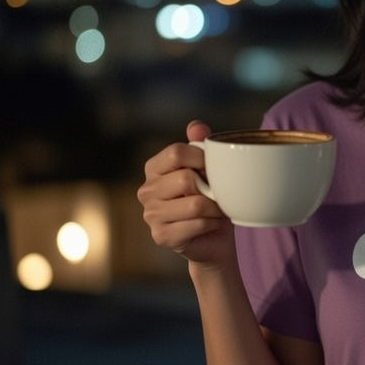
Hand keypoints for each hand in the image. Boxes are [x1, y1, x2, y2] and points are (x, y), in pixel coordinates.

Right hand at [137, 120, 234, 267]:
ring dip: (215, 208)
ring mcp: (150, 215)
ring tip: (217, 210)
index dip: (202, 158)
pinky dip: (213, 224)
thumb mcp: (208, 169)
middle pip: (185, 179)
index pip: (176, 152)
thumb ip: (200, 145)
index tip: (214, 169)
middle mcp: (146, 190)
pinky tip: (212, 225)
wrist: (214, 238)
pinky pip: (197, 224)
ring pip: (195, 204)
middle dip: (211, 188)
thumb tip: (196, 126)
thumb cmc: (210, 199)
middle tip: (218, 194)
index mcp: (154, 168)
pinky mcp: (161, 236)